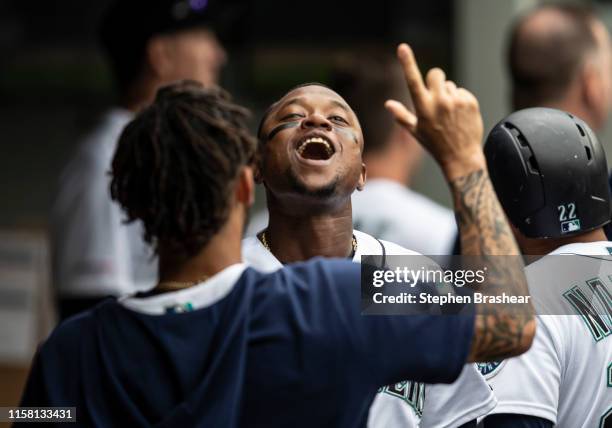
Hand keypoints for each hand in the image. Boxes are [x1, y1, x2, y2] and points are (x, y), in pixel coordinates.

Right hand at [385, 43, 485, 180]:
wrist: (461, 157)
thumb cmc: (435, 145)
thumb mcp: (415, 132)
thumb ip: (401, 116)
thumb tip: (388, 104)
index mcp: (423, 108)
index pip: (412, 80)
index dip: (407, 62)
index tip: (402, 47)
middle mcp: (439, 102)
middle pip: (436, 73)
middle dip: (435, 80)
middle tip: (436, 96)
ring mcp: (456, 102)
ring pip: (450, 85)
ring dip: (448, 94)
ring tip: (449, 114)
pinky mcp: (470, 102)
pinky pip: (462, 92)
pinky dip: (460, 101)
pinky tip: (459, 116)